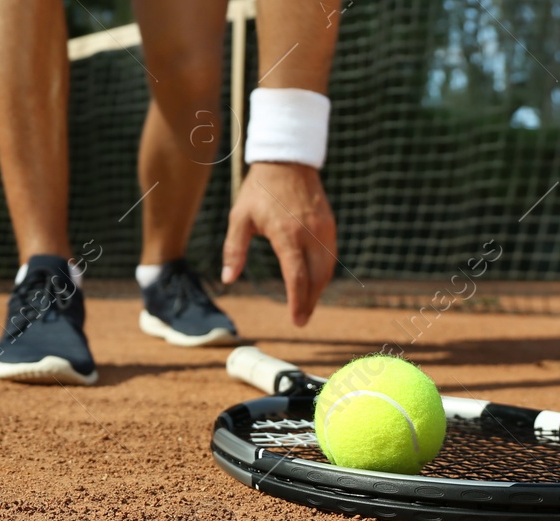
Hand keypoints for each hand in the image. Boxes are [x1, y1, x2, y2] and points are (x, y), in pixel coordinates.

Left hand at [221, 162, 337, 326]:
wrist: (287, 160)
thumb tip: (228, 278)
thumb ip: (234, 250)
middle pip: (317, 277)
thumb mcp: (239, 218)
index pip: (297, 276)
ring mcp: (324, 228)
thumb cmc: (259, 190)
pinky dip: (324, 272)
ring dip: (319, 289)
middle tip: (302, 318)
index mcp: (287, 234)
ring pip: (328, 268)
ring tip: (307, 304)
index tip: (296, 319)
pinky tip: (314, 281)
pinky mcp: (329, 224)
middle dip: (310, 301)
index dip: (298, 301)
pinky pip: (331, 255)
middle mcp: (310, 233)